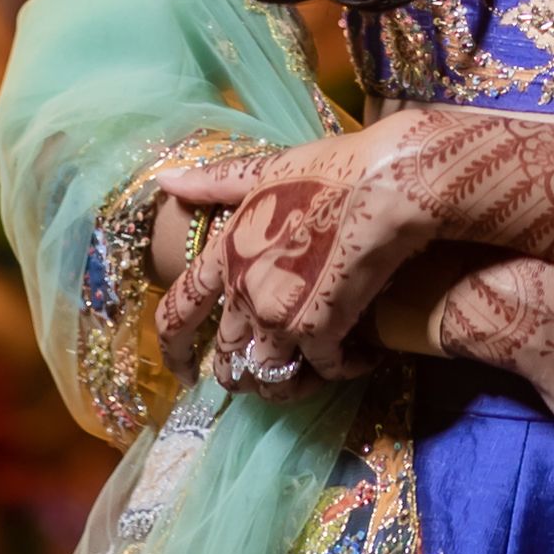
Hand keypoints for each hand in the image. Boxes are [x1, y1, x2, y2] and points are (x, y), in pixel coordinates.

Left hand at [157, 120, 437, 381]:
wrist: (386, 184)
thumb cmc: (332, 170)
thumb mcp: (268, 170)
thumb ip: (217, 181)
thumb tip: (166, 179)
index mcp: (226, 253)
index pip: (179, 312)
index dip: (174, 350)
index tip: (184, 374)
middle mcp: (244, 291)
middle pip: (228, 358)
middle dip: (245, 374)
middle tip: (272, 373)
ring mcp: (278, 316)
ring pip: (269, 378)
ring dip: (292, 383)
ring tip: (314, 373)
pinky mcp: (320, 332)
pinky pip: (325, 370)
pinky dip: (345, 368)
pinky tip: (364, 356)